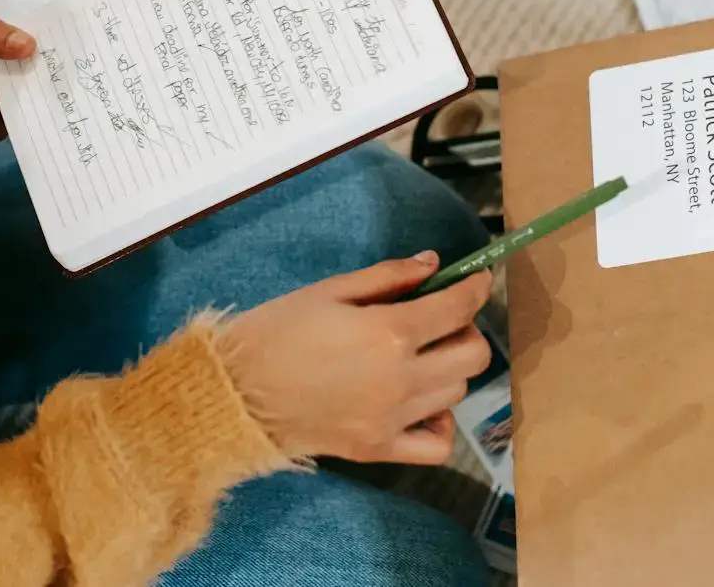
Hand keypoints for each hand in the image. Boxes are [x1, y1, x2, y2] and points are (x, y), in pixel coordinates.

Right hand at [219, 254, 492, 464]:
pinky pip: (437, 446)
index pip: (458, 308)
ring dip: (450, 368)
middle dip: (467, 329)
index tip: (478, 279)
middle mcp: (401, 378)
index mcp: (389, 332)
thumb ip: (387, 277)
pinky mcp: (379, 449)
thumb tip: (433, 264)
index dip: (475, 288)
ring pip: (457, 393)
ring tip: (422, 356)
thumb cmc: (276, 331)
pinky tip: (421, 404)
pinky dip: (440, 424)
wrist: (236, 392)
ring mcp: (393, 419)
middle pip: (473, 355)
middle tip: (443, 319)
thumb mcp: (329, 290)